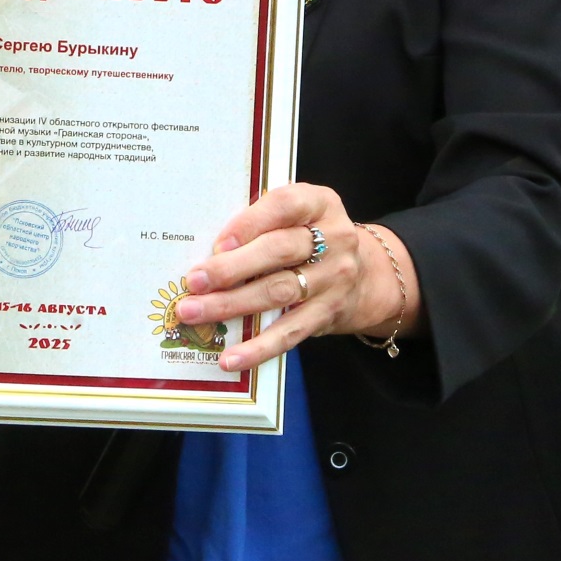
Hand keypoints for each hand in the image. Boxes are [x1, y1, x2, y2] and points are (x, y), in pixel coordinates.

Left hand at [171, 182, 421, 373]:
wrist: (365, 275)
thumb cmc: (310, 237)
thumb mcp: (297, 215)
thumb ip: (262, 220)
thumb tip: (208, 250)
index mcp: (320, 203)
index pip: (286, 205)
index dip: (250, 223)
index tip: (218, 243)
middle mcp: (334, 238)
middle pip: (279, 251)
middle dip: (232, 268)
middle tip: (195, 281)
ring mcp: (334, 278)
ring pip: (278, 292)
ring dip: (232, 305)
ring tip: (195, 312)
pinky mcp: (328, 314)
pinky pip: (289, 332)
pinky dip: (257, 347)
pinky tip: (230, 357)